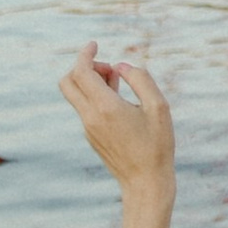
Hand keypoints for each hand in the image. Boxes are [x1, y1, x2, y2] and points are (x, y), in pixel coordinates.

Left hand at [59, 46, 173, 190]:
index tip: (95, 44)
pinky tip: (120, 102)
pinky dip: (96, 97)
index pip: (81, 72)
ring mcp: (88, 128)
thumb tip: (121, 65)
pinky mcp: (91, 137)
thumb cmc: (157, 145)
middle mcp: (90, 117)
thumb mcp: (159, 107)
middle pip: (67, 82)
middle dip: (83, 67)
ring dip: (91, 82)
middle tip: (108, 69)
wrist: (145, 183)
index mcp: (106, 108)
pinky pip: (85, 109)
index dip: (85, 54)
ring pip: (76, 95)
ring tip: (119, 83)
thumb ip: (141, 80)